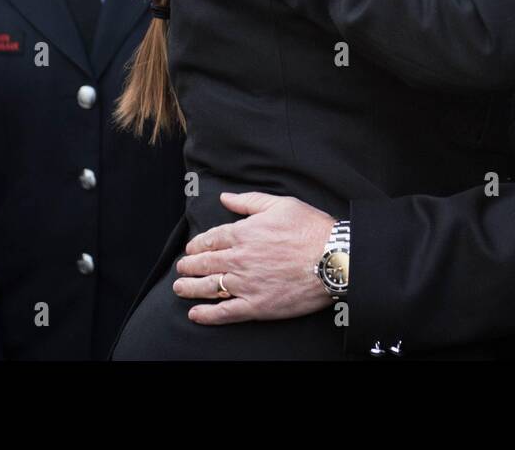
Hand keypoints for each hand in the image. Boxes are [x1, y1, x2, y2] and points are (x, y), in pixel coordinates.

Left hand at [173, 192, 334, 323]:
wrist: (334, 259)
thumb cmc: (312, 230)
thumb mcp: (282, 204)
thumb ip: (249, 201)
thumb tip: (225, 198)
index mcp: (244, 233)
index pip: (210, 239)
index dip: (197, 245)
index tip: (192, 248)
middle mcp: (239, 259)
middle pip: (204, 264)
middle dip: (188, 266)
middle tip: (181, 268)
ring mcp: (246, 284)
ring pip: (208, 287)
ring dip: (189, 288)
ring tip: (180, 288)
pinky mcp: (256, 306)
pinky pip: (224, 312)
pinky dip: (206, 315)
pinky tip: (196, 314)